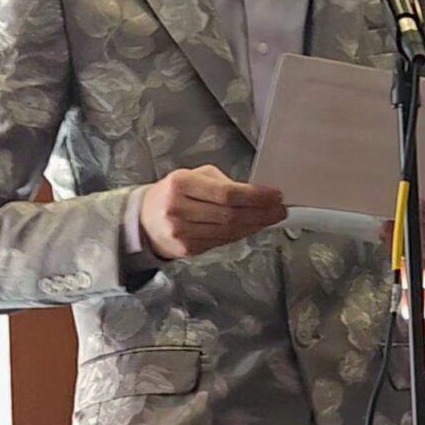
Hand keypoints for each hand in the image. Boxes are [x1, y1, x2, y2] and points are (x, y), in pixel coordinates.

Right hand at [140, 164, 286, 259]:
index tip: (274, 195)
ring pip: (228, 231)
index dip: (255, 196)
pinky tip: (251, 227)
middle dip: (261, 212)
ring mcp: (181, 232)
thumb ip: (222, 183)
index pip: (227, 193)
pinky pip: (221, 241)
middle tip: (279, 209)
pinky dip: (240, 234)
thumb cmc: (173, 193)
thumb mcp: (194, 176)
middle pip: (230, 214)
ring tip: (270, 218)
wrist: (145, 219)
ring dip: (254, 225)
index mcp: (181, 183)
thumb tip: (256, 194)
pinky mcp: (186, 249)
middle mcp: (179, 208)